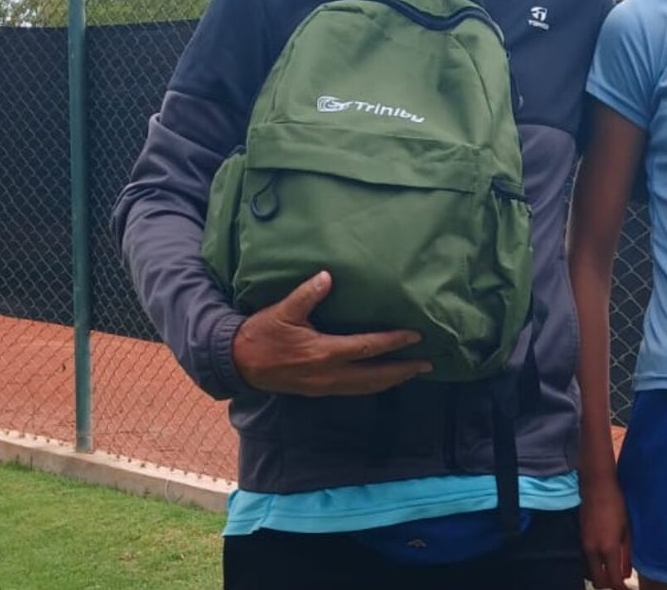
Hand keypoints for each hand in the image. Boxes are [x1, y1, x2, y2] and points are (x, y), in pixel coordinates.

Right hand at [231, 271, 431, 395]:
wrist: (239, 364)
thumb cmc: (262, 334)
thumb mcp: (283, 311)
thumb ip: (307, 294)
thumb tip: (327, 276)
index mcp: (324, 352)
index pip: (368, 347)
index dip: (394, 342)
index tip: (415, 336)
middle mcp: (330, 374)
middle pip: (375, 376)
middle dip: (402, 370)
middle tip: (427, 364)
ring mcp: (325, 385)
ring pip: (366, 387)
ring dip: (391, 380)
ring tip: (411, 372)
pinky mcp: (320, 390)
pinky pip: (354, 390)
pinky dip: (372, 385)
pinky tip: (381, 379)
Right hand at [580, 477, 632, 589]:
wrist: (597, 487)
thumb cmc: (617, 505)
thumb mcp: (627, 530)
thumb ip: (626, 554)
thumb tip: (626, 573)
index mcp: (608, 548)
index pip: (613, 579)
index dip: (620, 588)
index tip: (626, 589)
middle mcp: (593, 550)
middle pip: (598, 580)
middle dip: (609, 585)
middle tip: (620, 582)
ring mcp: (585, 545)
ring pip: (592, 570)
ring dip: (602, 574)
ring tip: (615, 569)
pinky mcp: (581, 538)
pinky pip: (589, 559)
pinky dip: (598, 563)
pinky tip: (607, 556)